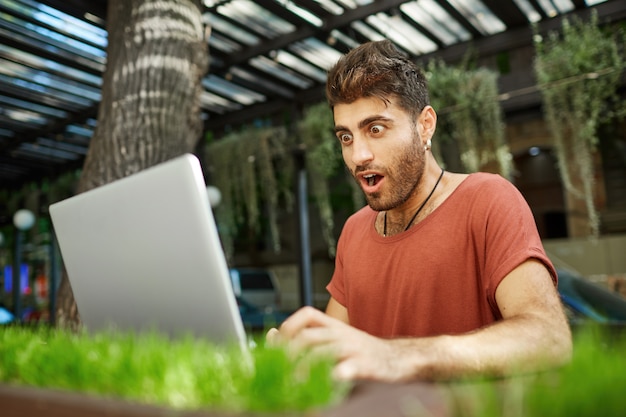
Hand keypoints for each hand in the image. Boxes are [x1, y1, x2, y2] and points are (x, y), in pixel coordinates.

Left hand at [267, 306, 413, 381]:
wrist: (399, 359)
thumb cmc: (361, 352)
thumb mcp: (335, 339)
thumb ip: (308, 336)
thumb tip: (272, 336)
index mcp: (335, 325)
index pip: (308, 315)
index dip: (289, 326)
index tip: (277, 343)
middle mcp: (343, 333)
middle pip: (309, 336)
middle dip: (290, 353)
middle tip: (280, 371)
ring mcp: (354, 349)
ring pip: (323, 353)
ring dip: (304, 369)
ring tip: (294, 383)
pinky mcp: (365, 366)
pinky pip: (345, 370)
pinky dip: (331, 378)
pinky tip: (321, 386)